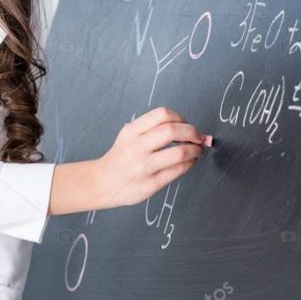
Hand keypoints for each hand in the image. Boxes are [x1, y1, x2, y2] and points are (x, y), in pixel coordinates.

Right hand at [93, 106, 211, 209]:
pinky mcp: (151, 184)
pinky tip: (189, 162)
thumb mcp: (129, 135)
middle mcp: (136, 147)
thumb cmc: (120, 158)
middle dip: (192, 132)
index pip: (162, 114)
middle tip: (198, 137)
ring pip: (179, 152)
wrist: (102, 183)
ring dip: (195, 149)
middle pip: (172, 131)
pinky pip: (178, 171)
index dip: (181, 117)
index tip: (186, 124)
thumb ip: (154, 129)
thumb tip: (189, 127)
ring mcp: (143, 167)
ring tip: (197, 150)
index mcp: (131, 131)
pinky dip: (190, 164)